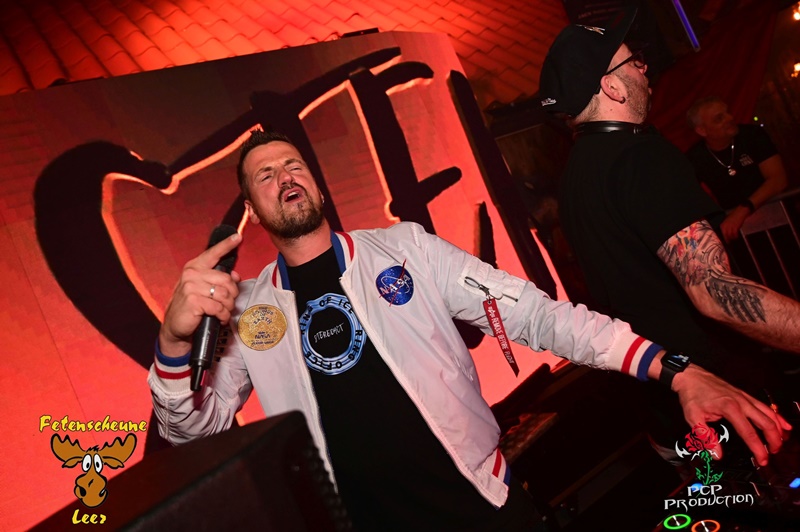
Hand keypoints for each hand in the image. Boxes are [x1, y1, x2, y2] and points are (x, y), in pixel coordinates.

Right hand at [159, 232, 241, 356]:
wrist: (175, 326)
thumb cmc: (192, 305)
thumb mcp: (203, 289)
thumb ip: (218, 280)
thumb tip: (236, 276)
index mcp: (195, 267)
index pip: (213, 253)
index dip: (227, 245)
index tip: (238, 236)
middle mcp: (192, 274)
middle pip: (227, 279)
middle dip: (233, 295)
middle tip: (229, 304)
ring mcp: (191, 287)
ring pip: (225, 295)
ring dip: (228, 307)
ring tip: (224, 312)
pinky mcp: (193, 301)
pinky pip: (219, 307)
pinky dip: (223, 315)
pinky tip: (221, 319)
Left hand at [672, 364, 790, 465]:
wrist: (690, 376)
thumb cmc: (692, 394)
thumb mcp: (693, 417)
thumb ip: (706, 437)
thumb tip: (716, 453)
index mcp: (730, 408)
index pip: (749, 433)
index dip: (758, 449)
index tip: (762, 459)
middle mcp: (741, 402)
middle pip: (766, 423)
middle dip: (773, 440)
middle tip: (773, 453)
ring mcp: (745, 397)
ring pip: (769, 414)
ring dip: (778, 429)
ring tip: (779, 443)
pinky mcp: (745, 395)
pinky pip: (765, 406)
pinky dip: (776, 416)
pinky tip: (783, 424)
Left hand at [720, 207, 749, 241]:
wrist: (741, 211)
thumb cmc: (734, 216)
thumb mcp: (727, 221)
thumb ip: (726, 227)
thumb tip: (726, 234)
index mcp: (722, 225)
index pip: (721, 234)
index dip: (724, 238)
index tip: (725, 241)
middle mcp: (725, 226)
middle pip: (725, 236)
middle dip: (728, 240)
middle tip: (730, 243)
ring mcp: (730, 227)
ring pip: (730, 236)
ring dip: (732, 238)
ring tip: (734, 239)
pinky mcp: (735, 227)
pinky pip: (735, 234)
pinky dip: (736, 236)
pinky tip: (737, 236)